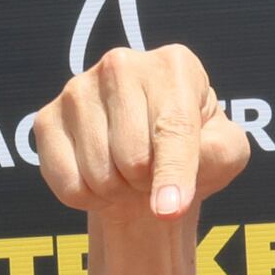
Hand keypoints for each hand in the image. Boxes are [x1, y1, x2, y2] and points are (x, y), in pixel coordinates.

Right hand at [31, 44, 252, 225]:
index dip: (173, 175)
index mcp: (174, 65)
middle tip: (155, 172)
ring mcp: (78, 88)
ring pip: (99, 173)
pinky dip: (88, 198)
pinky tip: (99, 175)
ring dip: (119, 192)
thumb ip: (217, 157)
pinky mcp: (47, 118)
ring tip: (129, 174)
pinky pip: (67, 183)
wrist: (150, 160)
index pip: (172, 128)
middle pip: (133, 156)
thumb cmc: (196, 150)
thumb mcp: (226, 151)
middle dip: (149, 183)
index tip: (170, 210)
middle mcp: (121, 64)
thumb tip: (172, 195)